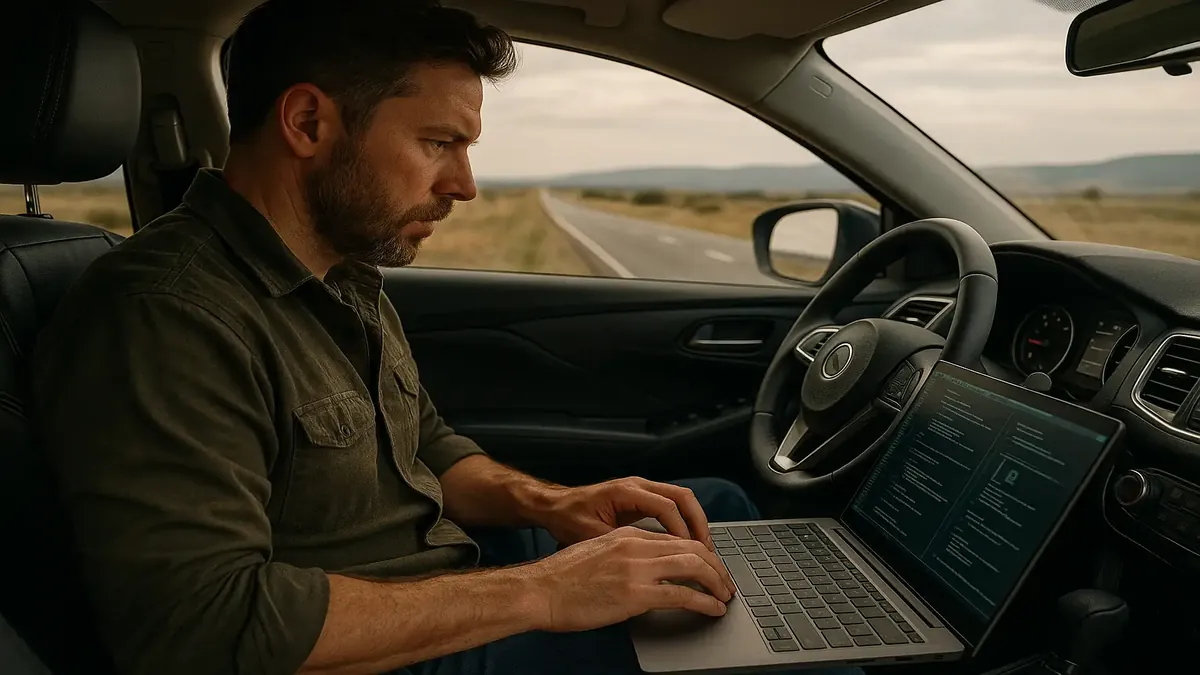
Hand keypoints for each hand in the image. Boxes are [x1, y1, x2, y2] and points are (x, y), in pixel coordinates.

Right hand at [523, 526, 735, 631]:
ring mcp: (637, 569)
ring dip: (716, 583)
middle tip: (725, 584)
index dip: (700, 553)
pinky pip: (683, 595)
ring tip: (724, 597)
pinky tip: (712, 610)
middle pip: (692, 548)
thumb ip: (624, 556)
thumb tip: (644, 572)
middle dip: (716, 567)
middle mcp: (636, 545)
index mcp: (627, 534)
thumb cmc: (561, 578)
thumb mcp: (596, 553)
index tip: (709, 569)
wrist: (539, 589)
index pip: (676, 538)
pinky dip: (704, 602)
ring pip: (694, 566)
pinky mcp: (635, 594)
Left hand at [537, 477, 714, 549]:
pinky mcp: (640, 500)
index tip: (692, 554)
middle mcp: (638, 486)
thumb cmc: (566, 519)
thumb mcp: (589, 536)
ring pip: (680, 500)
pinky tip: (688, 544)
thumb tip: (643, 565)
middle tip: (709, 551)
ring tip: (705, 550)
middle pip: (682, 497)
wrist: (553, 507)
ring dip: (695, 522)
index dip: (682, 531)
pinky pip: (671, 507)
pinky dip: (684, 523)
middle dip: (699, 524)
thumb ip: (618, 546)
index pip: (667, 507)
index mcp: (626, 492)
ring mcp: (641, 490)